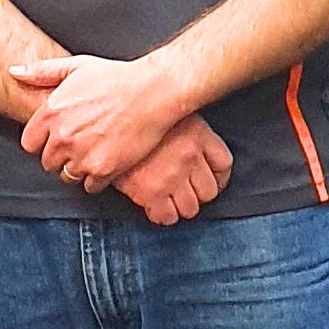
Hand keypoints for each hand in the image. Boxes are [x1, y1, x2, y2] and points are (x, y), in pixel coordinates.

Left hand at [12, 54, 179, 188]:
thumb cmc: (117, 78)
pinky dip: (97, 179)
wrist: (152, 92)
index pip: (29, 144)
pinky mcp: (103, 170)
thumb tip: (15, 72)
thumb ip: (42, 72)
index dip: (43, 142)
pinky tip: (107, 162)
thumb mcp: (76, 66)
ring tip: (94, 152)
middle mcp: (62, 137)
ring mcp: (82, 155)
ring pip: (67, 176)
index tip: (56, 139)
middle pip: (47, 163)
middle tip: (79, 145)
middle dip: (60, 156)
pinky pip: (90, 186)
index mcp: (51, 113)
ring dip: (78, 168)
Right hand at [115, 117, 233, 225]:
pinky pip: (167, 217)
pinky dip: (163, 216)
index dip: (219, 178)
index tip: (212, 181)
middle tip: (185, 190)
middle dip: (198, 194)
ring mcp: (171, 176)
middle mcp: (189, 156)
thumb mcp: (169, 111)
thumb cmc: (132, 113)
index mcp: (198, 134)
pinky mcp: (150, 192)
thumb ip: (186, 127)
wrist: (104, 121)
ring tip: (168, 198)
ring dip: (181, 207)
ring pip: (191, 208)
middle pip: (210, 191)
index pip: (224, 164)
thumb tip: (197, 146)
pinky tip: (156, 206)